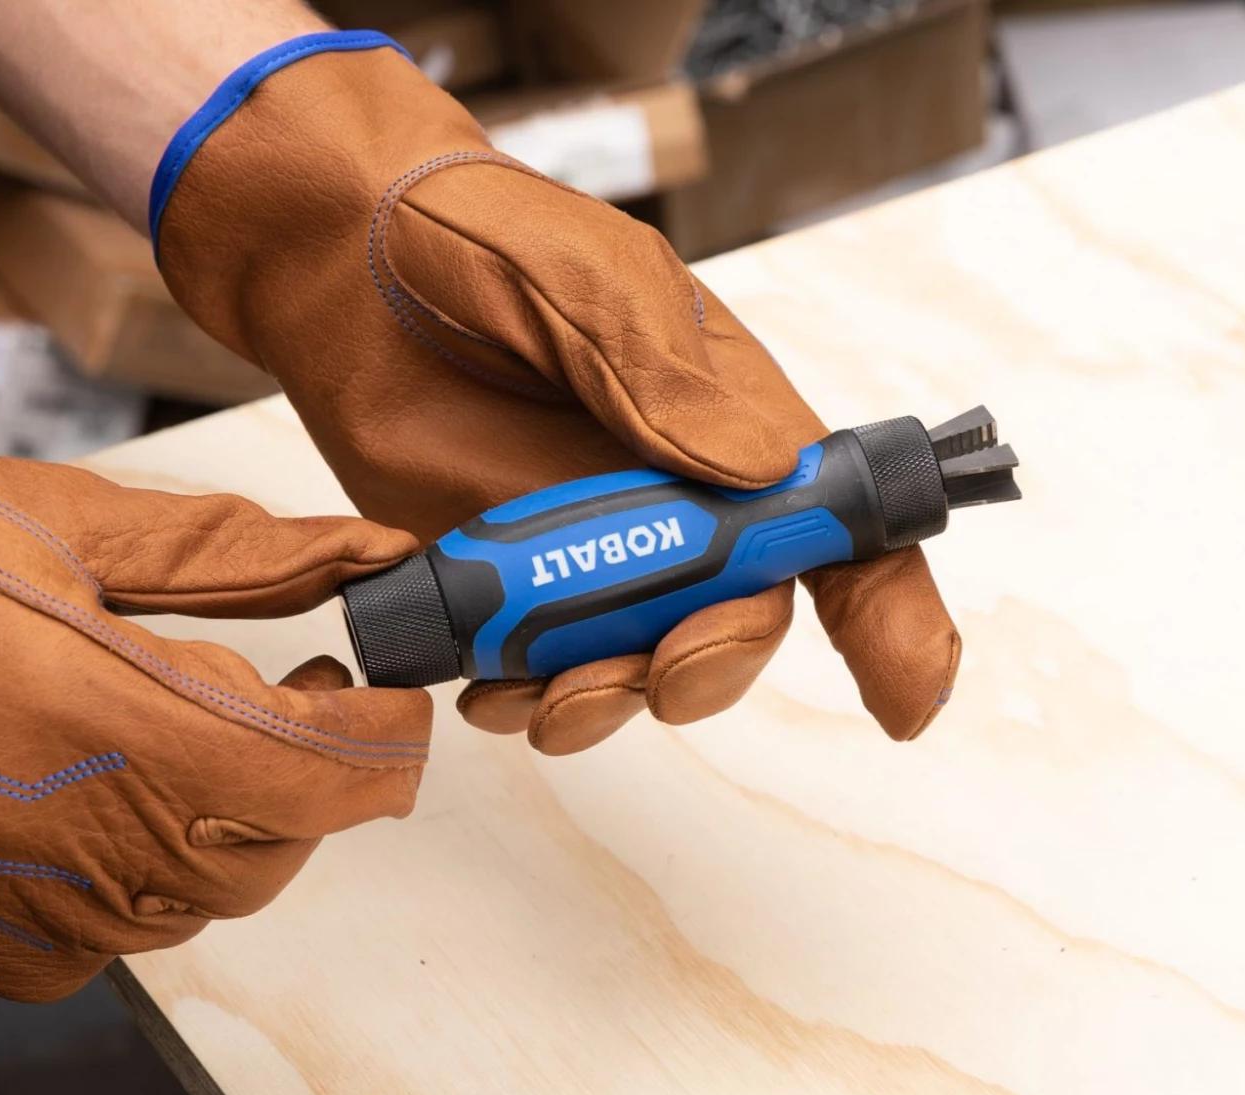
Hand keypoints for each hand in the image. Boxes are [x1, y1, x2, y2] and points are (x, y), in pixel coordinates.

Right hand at [0, 359, 428, 999]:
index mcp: (138, 728)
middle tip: (275, 697)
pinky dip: (124, 881)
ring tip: (160, 737)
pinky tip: (74, 800)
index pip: (336, 777)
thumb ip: (244, 560)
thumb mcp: (75, 525)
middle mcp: (98, 845)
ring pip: (202, 903)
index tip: (382, 696)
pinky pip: (109, 940)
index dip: (386, 738)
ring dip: (215, 829)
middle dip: (303, 777)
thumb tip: (373, 554)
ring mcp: (37, 913)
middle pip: (282, 848)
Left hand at [151, 33, 960, 752]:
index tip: (907, 703)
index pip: (844, 535)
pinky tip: (488, 685)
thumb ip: (659, 372)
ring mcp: (590, 555)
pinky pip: (537, 681)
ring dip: (611, 703)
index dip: (895, 626)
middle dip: (712, 666)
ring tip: (550, 690)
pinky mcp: (502, 588)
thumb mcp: (588, 280)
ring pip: (639, 672)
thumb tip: (758, 467)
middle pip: (741, 626)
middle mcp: (678, 507)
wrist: (338, 258)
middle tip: (661, 664)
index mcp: (734, 429)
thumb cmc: (482, 239)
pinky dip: (523, 704)